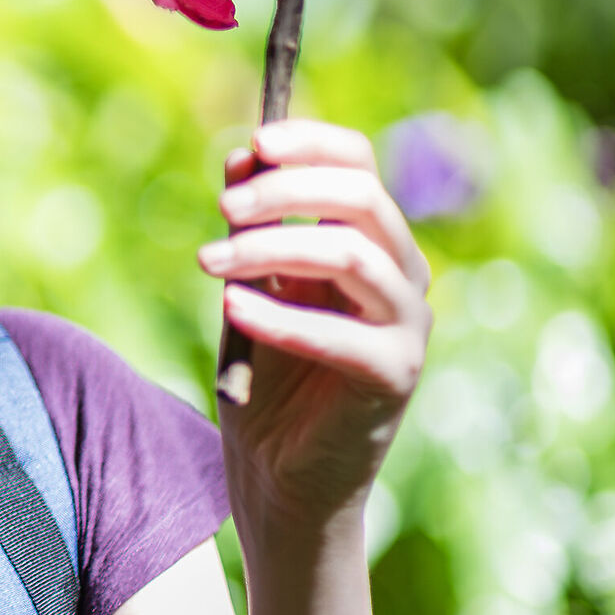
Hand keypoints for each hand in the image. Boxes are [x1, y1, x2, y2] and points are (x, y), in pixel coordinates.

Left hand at [197, 119, 432, 536]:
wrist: (279, 471)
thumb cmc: (267, 374)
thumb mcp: (250, 285)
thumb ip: (250, 226)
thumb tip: (239, 154)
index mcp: (371, 241)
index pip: (360, 164)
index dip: (311, 143)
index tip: (252, 144)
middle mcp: (401, 275)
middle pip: (362, 198)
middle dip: (285, 192)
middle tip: (222, 206)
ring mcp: (406, 325)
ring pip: (353, 255)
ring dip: (271, 249)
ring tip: (207, 261)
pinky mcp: (395, 376)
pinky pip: (342, 335)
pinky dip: (282, 316)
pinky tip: (232, 307)